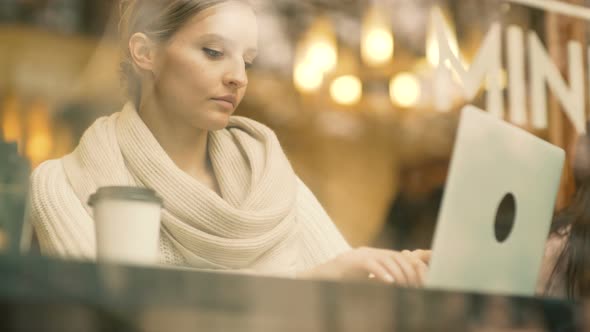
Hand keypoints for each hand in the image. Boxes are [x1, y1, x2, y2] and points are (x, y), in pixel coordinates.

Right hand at [298, 247, 430, 286]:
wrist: (320, 277)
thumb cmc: (343, 281)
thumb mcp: (365, 279)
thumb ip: (379, 278)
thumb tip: (397, 285)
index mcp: (373, 255)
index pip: (397, 257)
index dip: (410, 265)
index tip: (420, 277)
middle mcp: (368, 252)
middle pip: (394, 257)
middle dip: (406, 270)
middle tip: (414, 284)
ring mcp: (359, 255)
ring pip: (384, 260)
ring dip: (397, 273)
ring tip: (404, 285)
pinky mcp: (351, 261)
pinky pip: (370, 264)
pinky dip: (381, 273)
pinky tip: (389, 282)